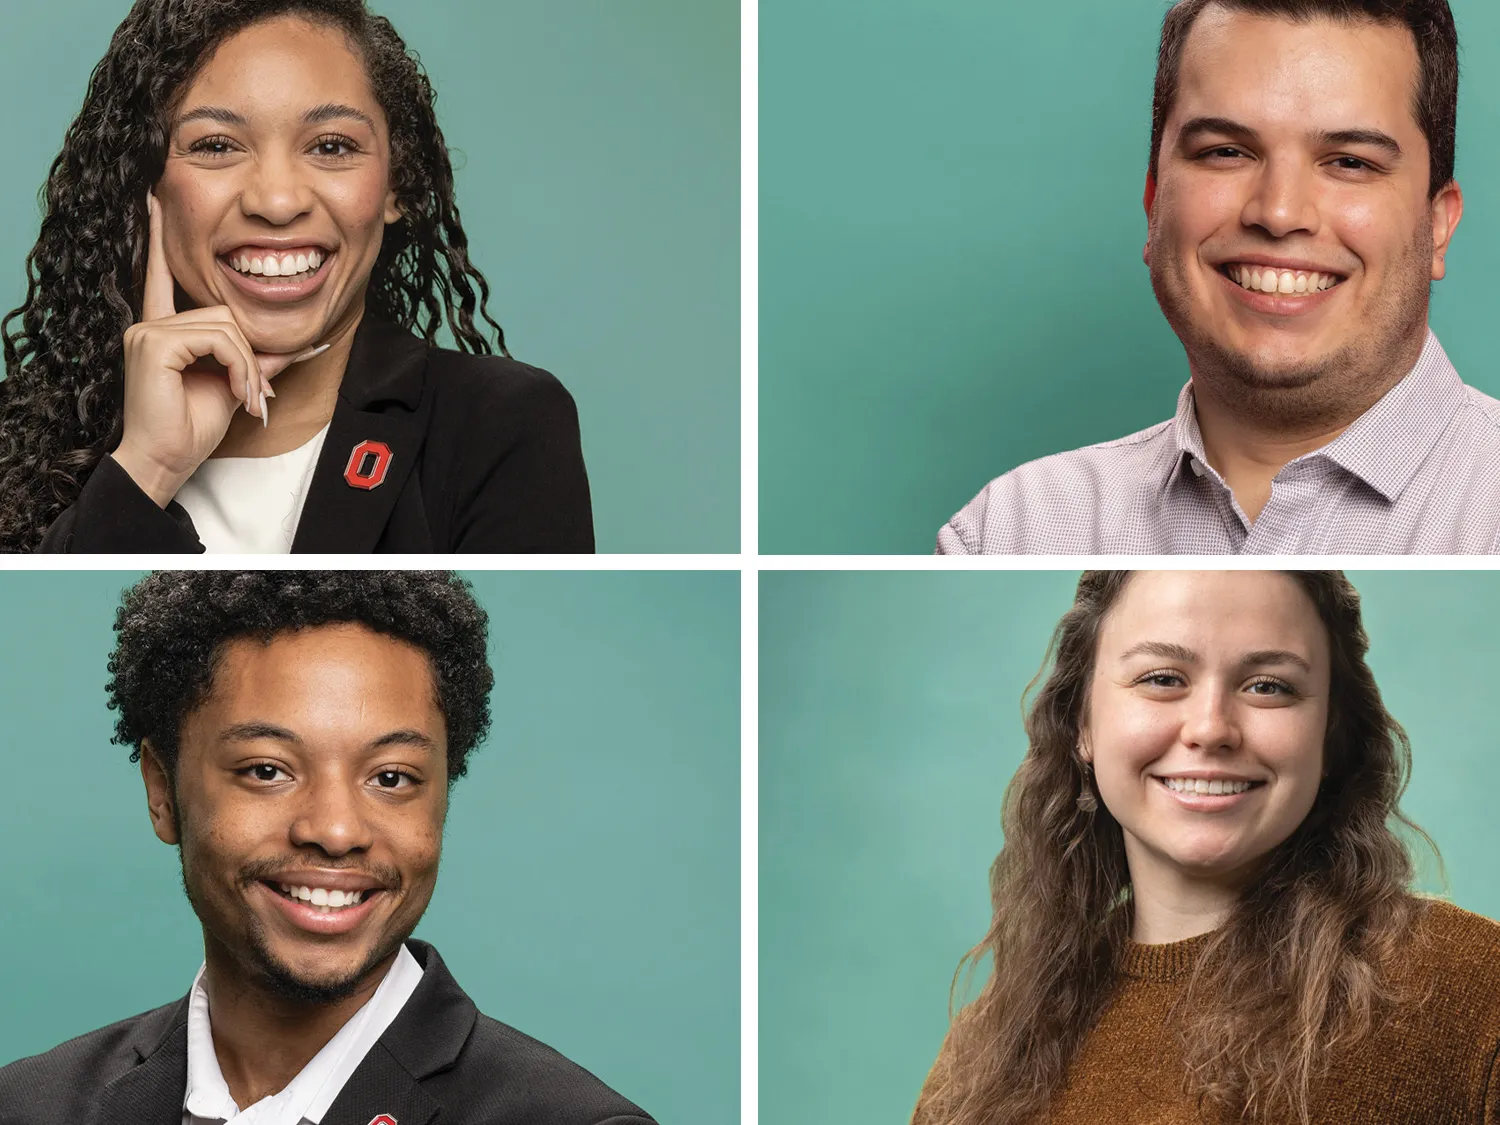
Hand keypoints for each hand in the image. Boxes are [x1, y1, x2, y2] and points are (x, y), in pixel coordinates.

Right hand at [111, 190, 326, 507]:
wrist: (167, 459)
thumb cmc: (191, 428)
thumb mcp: (235, 385)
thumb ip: (259, 358)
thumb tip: (297, 345)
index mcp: (163, 328)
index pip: (161, 275)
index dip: (160, 238)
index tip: (153, 200)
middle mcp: (151, 323)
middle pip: (223, 312)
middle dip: (250, 355)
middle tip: (253, 395)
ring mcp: (149, 330)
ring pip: (226, 324)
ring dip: (247, 366)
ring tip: (244, 397)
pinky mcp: (155, 341)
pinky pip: (219, 338)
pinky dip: (238, 366)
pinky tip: (234, 393)